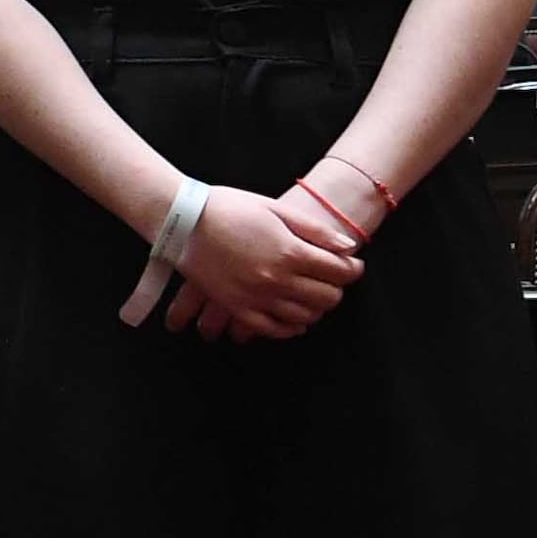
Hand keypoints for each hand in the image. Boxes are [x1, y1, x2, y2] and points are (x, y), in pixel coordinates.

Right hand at [145, 188, 360, 338]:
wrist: (184, 220)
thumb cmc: (230, 207)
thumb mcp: (276, 209)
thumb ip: (315, 230)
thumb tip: (348, 248)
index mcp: (290, 252)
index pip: (339, 272)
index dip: (353, 270)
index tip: (352, 266)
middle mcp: (277, 280)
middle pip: (327, 298)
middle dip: (337, 289)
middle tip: (333, 280)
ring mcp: (257, 297)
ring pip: (304, 317)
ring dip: (316, 308)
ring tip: (313, 295)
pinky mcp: (238, 308)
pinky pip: (273, 330)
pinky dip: (290, 328)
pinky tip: (295, 319)